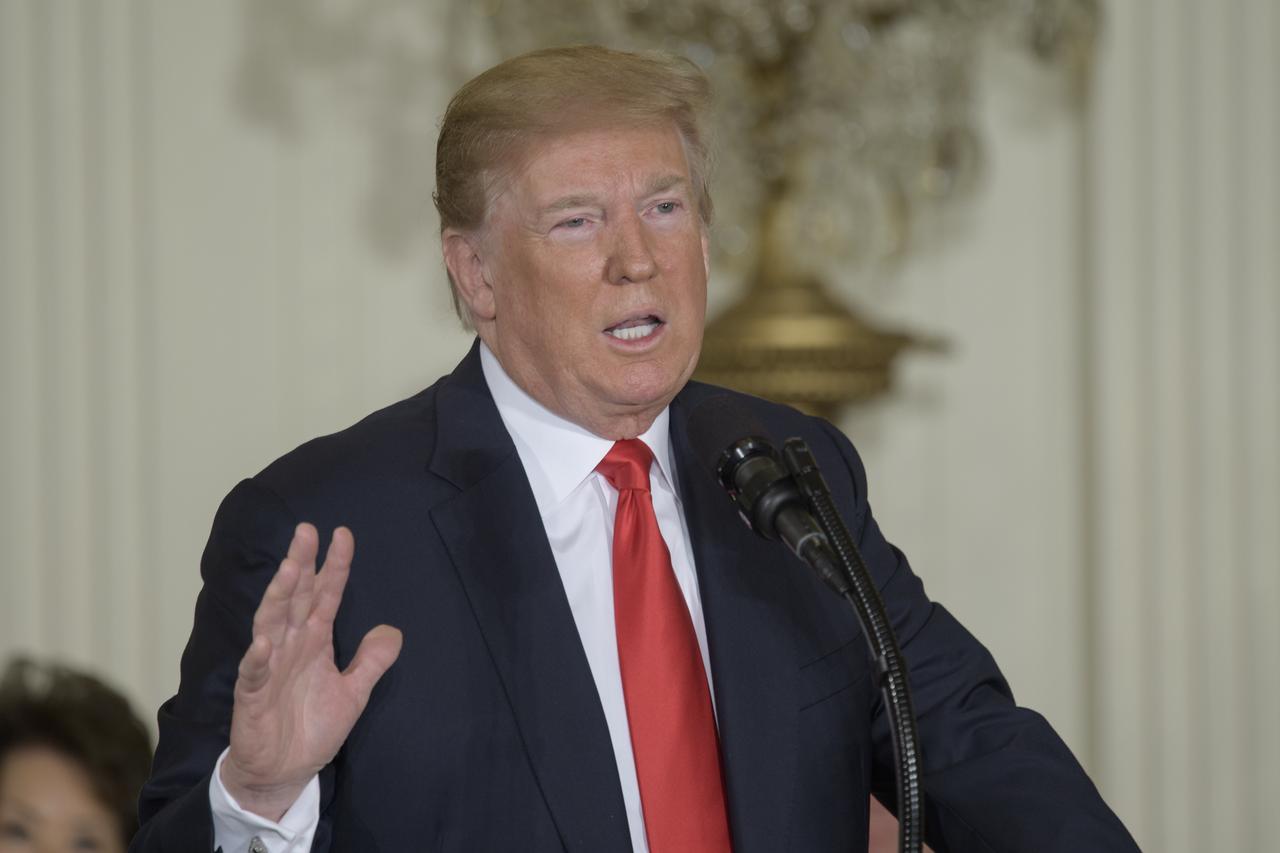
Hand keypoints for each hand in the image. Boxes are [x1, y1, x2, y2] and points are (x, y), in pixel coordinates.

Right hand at [220, 523, 402, 819]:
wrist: (284, 773)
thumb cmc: (312, 729)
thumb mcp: (354, 694)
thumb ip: (371, 662)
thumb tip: (393, 630)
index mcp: (314, 642)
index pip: (325, 596)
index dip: (334, 567)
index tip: (343, 535)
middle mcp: (290, 646)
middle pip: (296, 598)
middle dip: (301, 564)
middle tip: (306, 531)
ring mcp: (269, 668)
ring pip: (272, 623)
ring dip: (279, 597)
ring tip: (290, 570)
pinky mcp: (253, 697)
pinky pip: (254, 673)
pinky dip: (257, 657)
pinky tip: (263, 641)